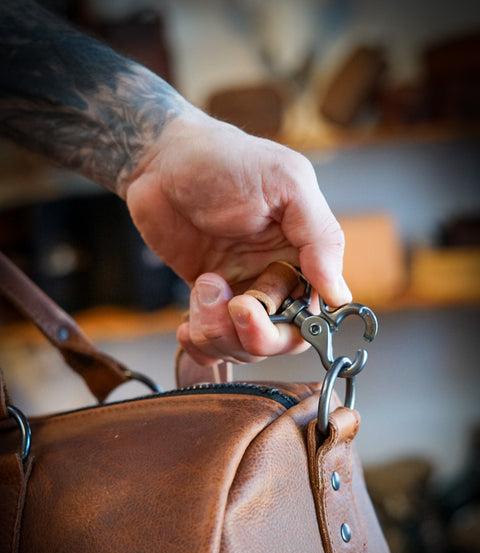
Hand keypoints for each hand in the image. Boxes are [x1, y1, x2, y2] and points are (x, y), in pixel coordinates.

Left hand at [124, 110, 350, 364]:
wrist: (160, 159)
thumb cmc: (226, 159)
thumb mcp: (286, 183)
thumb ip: (319, 237)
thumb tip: (341, 296)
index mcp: (303, 254)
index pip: (313, 313)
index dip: (291, 322)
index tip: (257, 305)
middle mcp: (273, 278)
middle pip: (279, 339)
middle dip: (254, 334)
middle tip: (232, 306)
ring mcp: (238, 291)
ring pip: (241, 346)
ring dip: (218, 331)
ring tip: (203, 287)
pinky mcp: (205, 300)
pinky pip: (210, 344)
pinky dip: (198, 346)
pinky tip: (186, 327)